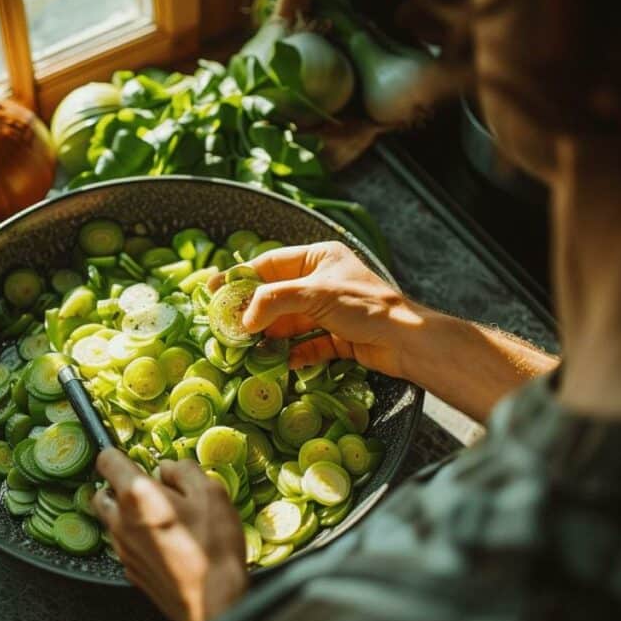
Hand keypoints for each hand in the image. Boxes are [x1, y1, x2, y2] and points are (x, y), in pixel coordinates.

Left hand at [93, 449, 247, 620]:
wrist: (213, 601)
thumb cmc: (213, 546)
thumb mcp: (210, 493)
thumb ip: (184, 471)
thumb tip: (168, 467)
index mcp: (137, 496)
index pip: (107, 460)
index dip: (118, 453)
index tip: (133, 457)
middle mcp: (121, 521)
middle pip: (103, 492)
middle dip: (120, 486)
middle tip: (150, 489)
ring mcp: (123, 549)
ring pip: (113, 520)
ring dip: (129, 513)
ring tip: (162, 516)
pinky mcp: (131, 571)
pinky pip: (126, 544)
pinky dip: (138, 537)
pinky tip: (166, 542)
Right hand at [214, 241, 422, 374]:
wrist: (406, 341)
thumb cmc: (363, 306)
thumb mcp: (313, 295)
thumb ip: (273, 301)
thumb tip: (245, 318)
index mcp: (318, 258)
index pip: (270, 264)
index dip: (240, 277)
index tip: (214, 291)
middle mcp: (322, 282)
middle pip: (277, 295)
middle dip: (254, 312)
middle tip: (228, 326)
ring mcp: (330, 311)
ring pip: (290, 322)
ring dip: (271, 336)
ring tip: (249, 348)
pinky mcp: (339, 337)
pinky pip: (308, 344)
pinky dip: (295, 353)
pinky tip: (282, 362)